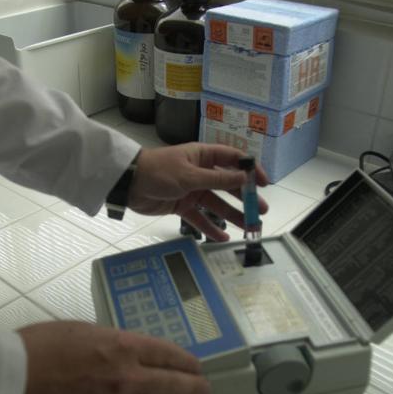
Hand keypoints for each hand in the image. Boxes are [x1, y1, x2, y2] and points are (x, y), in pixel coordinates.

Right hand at [15, 321, 210, 393]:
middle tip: (203, 388)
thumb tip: (118, 350)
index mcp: (122, 345)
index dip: (186, 360)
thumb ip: (107, 341)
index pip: (168, 354)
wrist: (12, 379)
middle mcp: (126, 375)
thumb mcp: (80, 330)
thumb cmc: (38, 347)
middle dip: (193, 386)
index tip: (195, 364)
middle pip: (173, 383)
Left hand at [128, 143, 268, 241]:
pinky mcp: (181, 205)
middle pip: (228, 185)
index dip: (251, 170)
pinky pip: (200, 218)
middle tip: (261, 211)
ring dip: (232, 215)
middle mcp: (200, 172)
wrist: (128, 184)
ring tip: (249, 227)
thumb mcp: (189, 175)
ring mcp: (191, 189)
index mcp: (203, 156)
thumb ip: (217, 179)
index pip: (233, 160)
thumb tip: (244, 177)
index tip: (264, 183)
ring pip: (216, 204)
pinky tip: (223, 237)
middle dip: (245, 198)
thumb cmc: (157, 171)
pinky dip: (210, 228)